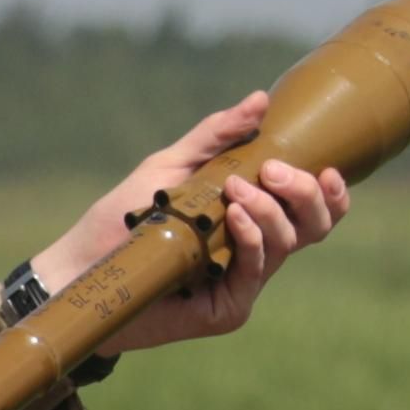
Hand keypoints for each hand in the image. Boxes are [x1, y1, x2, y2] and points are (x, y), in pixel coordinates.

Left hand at [23, 91, 348, 346]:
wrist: (78, 268)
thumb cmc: (121, 219)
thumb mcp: (169, 167)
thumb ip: (215, 136)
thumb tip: (262, 100)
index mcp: (250, 219)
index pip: (310, 210)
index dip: (331, 193)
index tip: (327, 168)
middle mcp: (254, 252)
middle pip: (313, 226)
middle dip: (304, 192)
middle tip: (270, 170)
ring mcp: (242, 283)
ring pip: (288, 244)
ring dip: (269, 209)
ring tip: (235, 190)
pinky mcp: (225, 309)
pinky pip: (255, 272)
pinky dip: (252, 239)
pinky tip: (233, 216)